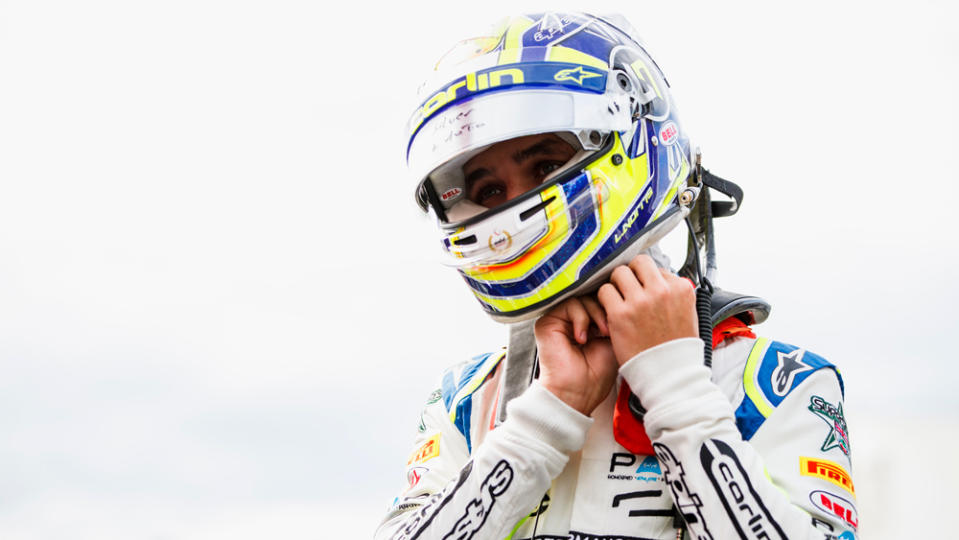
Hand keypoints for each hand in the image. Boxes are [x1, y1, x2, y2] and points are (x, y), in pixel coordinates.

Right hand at [533, 295, 617, 415]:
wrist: (577, 393)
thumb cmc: (596, 375)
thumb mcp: (613, 339)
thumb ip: (613, 316)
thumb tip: (619, 293)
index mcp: (588, 324)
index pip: (601, 300)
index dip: (614, 305)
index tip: (623, 319)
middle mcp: (572, 320)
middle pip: (592, 295)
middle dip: (606, 308)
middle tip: (610, 329)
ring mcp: (559, 321)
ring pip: (582, 297)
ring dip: (596, 313)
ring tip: (600, 334)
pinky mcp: (547, 322)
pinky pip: (569, 304)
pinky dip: (581, 318)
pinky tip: (582, 338)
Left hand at [597, 254, 698, 365]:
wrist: (669, 376)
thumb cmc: (676, 349)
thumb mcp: (688, 315)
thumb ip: (674, 295)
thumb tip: (661, 278)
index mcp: (681, 289)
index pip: (658, 269)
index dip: (648, 280)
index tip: (644, 290)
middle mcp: (662, 291)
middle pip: (639, 263)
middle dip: (632, 273)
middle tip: (628, 288)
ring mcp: (640, 301)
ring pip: (619, 273)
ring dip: (617, 285)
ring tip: (619, 299)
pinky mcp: (620, 314)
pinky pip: (605, 291)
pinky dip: (605, 299)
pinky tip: (610, 310)